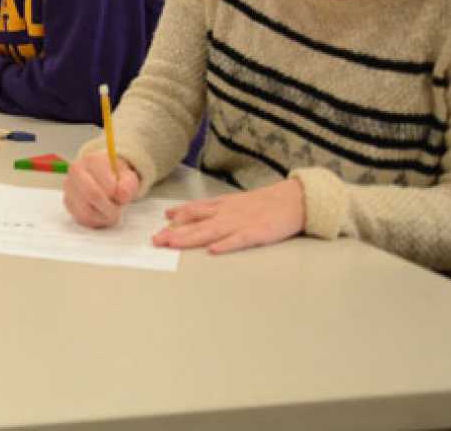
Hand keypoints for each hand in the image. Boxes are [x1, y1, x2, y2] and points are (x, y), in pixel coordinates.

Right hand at [63, 151, 140, 228]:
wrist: (103, 177)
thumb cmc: (115, 177)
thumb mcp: (128, 177)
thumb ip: (128, 185)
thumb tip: (121, 196)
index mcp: (92, 160)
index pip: (106, 184)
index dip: (118, 195)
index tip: (122, 196)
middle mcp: (76, 171)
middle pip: (92, 195)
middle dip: (110, 208)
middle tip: (118, 210)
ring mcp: (69, 187)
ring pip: (86, 211)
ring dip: (102, 216)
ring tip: (110, 211)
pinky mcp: (68, 201)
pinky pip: (81, 218)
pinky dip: (95, 220)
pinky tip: (101, 213)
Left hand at [152, 177, 305, 254]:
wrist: (294, 199)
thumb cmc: (264, 202)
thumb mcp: (234, 201)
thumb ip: (210, 208)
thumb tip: (184, 213)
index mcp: (222, 205)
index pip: (194, 210)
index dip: (176, 217)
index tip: (159, 224)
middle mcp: (227, 213)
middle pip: (196, 223)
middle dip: (174, 232)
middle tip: (156, 240)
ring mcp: (241, 223)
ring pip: (210, 231)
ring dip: (190, 238)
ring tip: (172, 243)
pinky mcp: (257, 234)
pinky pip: (239, 240)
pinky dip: (226, 245)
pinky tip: (213, 250)